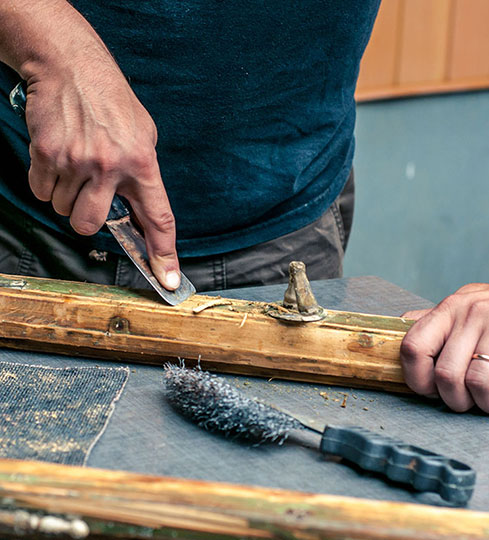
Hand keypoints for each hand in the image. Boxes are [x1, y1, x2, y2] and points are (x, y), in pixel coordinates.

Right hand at [0, 0, 179, 289]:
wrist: (73, 66)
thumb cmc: (113, 103)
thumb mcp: (145, 135)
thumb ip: (142, 176)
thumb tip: (137, 213)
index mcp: (142, 164)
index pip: (159, 219)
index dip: (165, 254)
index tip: (169, 281)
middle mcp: (110, 167)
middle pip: (90, 226)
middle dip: (86, 220)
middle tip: (89, 196)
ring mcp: (76, 162)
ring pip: (62, 210)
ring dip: (67, 196)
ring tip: (76, 165)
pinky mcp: (47, 155)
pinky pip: (41, 192)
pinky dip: (47, 183)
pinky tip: (58, 159)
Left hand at [400, 283, 488, 411]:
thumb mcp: (461, 310)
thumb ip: (432, 326)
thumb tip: (390, 342)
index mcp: (449, 308)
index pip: (413, 348)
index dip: (416, 378)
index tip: (427, 388)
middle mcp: (472, 314)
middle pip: (445, 375)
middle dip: (451, 398)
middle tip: (461, 397)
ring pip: (474, 384)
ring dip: (478, 402)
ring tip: (482, 395)